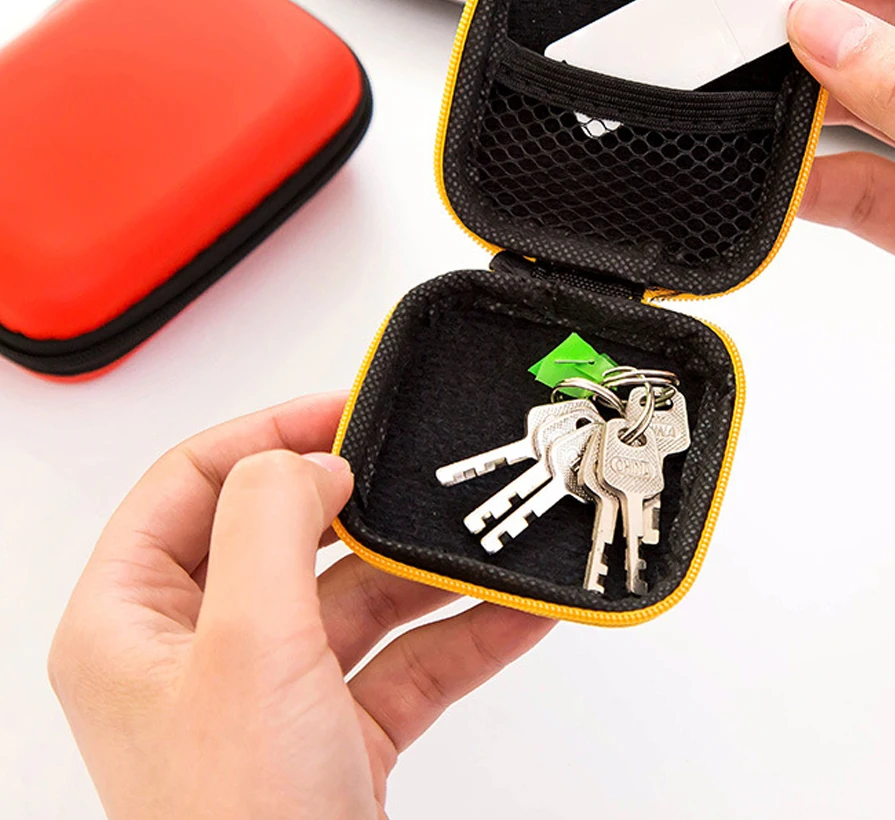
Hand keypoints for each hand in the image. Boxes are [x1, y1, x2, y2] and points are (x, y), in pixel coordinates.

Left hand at [48, 393, 552, 819]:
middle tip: (422, 468)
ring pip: (357, 596)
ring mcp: (271, 692)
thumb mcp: (245, 648)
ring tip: (490, 541)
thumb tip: (308, 461)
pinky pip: (406, 659)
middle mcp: (196, 650)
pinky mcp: (336, 732)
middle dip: (366, 505)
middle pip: (287, 533)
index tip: (345, 407)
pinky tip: (518, 612)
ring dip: (429, 571)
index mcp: (131, 621)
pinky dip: (463, 634)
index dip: (268, 431)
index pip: (190, 481)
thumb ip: (268, 523)